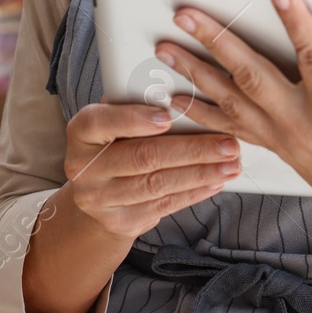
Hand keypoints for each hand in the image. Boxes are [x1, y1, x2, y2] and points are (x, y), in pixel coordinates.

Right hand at [61, 101, 240, 240]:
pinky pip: (164, 205)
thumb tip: (174, 91)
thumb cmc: (111, 145)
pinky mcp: (121, 221)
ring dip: (201, 173)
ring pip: (158, 184)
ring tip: (231, 163)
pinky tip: (216, 181)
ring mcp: (101, 199)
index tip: (167, 116)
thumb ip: (133, 105)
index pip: (100, 122)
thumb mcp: (112, 121)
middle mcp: (83, 168)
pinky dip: (195, 192)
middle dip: (191, 149)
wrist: (95, 197)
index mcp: (80, 133)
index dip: (133, 119)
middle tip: (227, 142)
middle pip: (141, 157)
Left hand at [155, 0, 311, 242]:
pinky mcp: (272, 145)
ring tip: (164, 46)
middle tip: (186, 14)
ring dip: (193, 72)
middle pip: (250, 75)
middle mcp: (300, 123)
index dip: (297, 23)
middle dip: (216, 41)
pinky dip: (198, 111)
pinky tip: (172, 96)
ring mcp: (281, 136)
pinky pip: (227, 127)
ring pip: (229, 100)